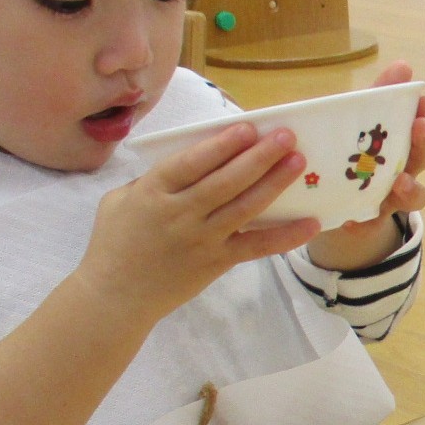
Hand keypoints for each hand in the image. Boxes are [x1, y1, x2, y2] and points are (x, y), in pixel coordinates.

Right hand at [81, 124, 316, 321]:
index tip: (248, 128)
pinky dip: (285, 236)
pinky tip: (310, 223)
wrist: (115, 296)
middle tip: (286, 136)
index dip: (221, 145)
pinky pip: (256, 247)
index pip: (192, 163)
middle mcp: (179, 214)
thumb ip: (150, 180)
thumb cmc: (114, 243)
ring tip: (297, 162)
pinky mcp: (216, 263)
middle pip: (226, 181)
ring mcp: (200, 239)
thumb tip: (191, 160)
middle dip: (259, 156)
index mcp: (153, 192)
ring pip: (244, 207)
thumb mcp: (119, 200)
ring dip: (274, 183)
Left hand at [306, 61, 424, 270]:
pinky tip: (354, 218)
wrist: (324, 200)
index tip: (422, 100)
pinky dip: (366, 222)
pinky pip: (373, 224)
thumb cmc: (348, 153)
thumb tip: (405, 65)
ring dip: (411, 188)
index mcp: (401, 142)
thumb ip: (377, 96)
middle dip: (424, 142)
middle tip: (419, 127)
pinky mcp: (369, 220)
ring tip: (399, 181)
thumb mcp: (357, 122)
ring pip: (415, 195)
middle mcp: (404, 169)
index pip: (422, 124)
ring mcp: (391, 198)